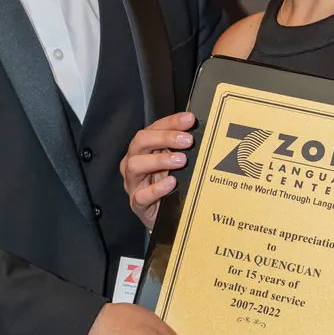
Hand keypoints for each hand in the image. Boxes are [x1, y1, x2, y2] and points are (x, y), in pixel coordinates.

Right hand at [120, 111, 195, 227]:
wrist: (162, 215)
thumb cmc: (168, 184)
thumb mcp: (174, 163)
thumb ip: (181, 148)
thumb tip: (200, 132)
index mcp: (143, 149)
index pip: (153, 128)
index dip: (171, 122)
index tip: (189, 120)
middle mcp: (134, 162)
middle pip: (140, 142)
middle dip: (164, 138)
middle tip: (187, 140)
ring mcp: (133, 183)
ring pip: (135, 165)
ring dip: (159, 160)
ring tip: (181, 160)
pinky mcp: (137, 203)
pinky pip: (141, 195)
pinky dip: (156, 188)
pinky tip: (171, 183)